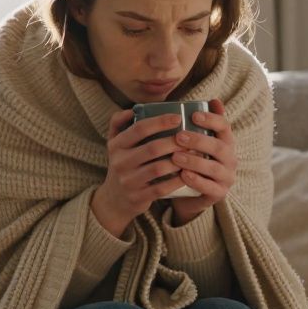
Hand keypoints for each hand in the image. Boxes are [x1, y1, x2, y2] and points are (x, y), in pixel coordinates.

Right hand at [91, 108, 188, 236]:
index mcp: (116, 145)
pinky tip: (188, 173)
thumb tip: (132, 110)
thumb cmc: (122, 164)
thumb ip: (119, 123)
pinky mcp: (138, 197)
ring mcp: (128, 181)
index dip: (160, 121)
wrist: (114, 198)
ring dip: (179, 160)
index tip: (178, 117)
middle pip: (152, 148)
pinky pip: (161, 188)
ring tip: (193, 154)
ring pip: (158, 168)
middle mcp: (120, 162)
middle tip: (190, 137)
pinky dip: (176, 180)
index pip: (139, 129)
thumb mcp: (114, 144)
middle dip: (174, 141)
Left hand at [169, 99, 237, 223]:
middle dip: (199, 141)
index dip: (211, 119)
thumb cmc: (192, 161)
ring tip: (175, 157)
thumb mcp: (195, 142)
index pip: (224, 127)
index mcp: (225, 142)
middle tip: (178, 137)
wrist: (189, 194)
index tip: (193, 114)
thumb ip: (199, 123)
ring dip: (194, 161)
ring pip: (214, 168)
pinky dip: (196, 181)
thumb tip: (212, 99)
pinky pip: (210, 188)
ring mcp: (226, 177)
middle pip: (219, 147)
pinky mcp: (218, 194)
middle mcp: (230, 159)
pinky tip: (182, 175)